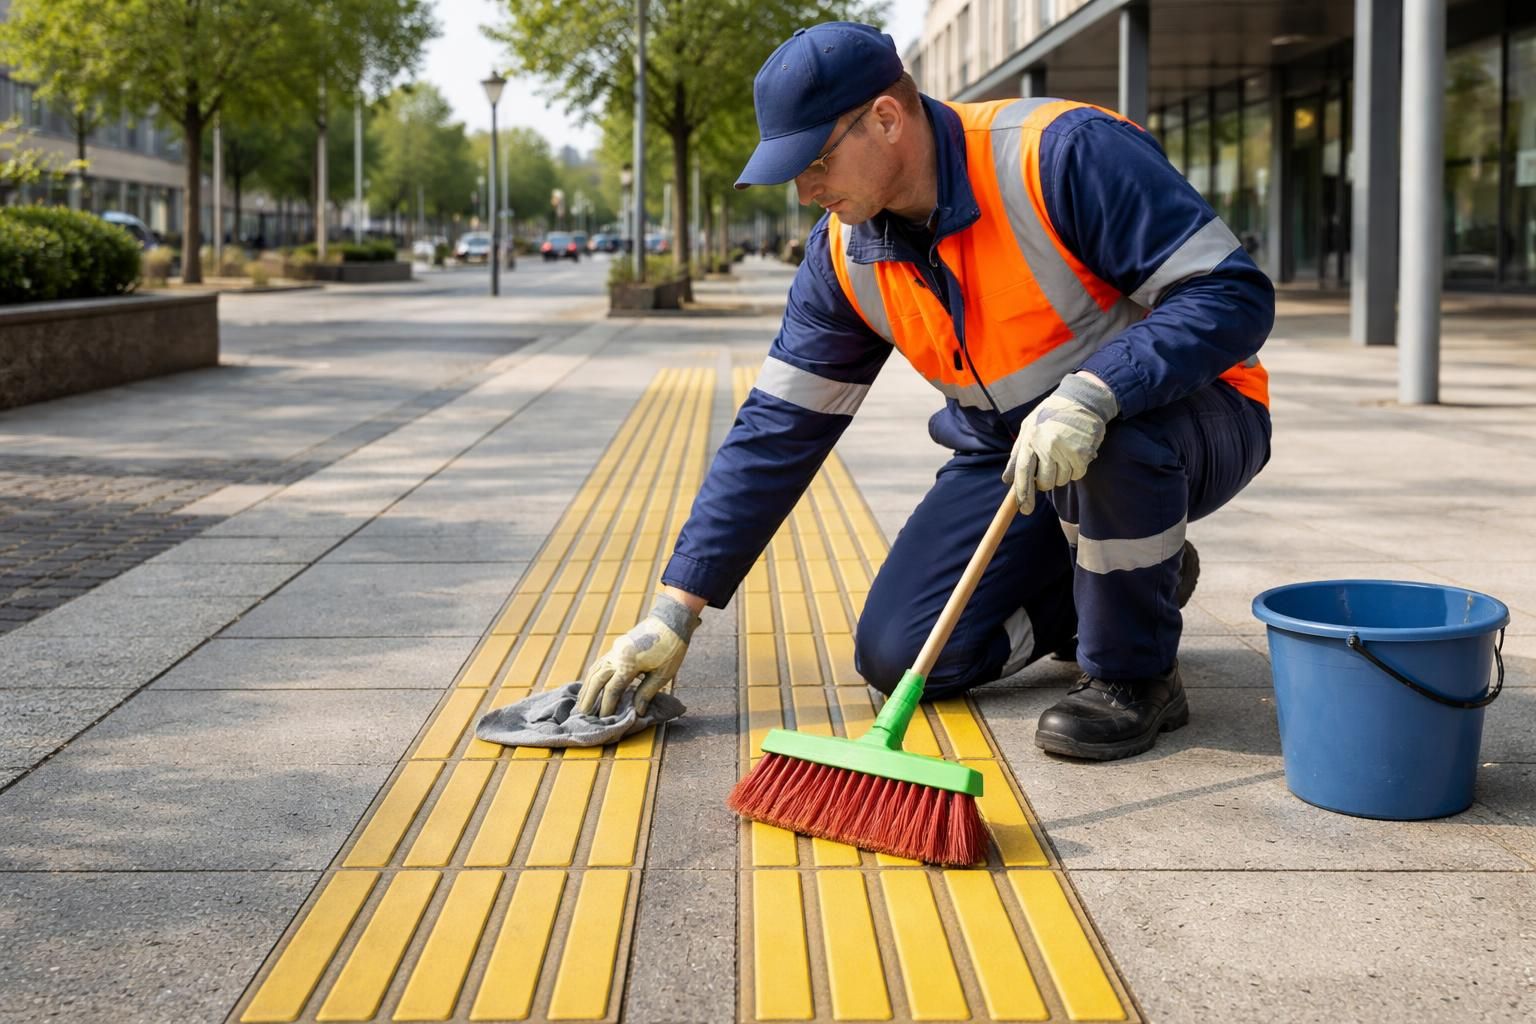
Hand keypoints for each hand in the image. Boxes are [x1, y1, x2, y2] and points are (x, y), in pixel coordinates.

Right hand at [576, 593, 700, 715]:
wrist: (671, 619)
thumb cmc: (672, 648)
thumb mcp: (663, 673)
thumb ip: (647, 692)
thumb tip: (637, 712)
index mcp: (629, 662)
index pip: (612, 689)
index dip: (607, 706)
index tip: (604, 720)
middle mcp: (617, 655)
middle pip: (597, 679)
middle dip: (589, 698)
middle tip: (583, 715)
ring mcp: (615, 649)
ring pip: (595, 670)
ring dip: (588, 686)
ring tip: (582, 702)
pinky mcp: (617, 646)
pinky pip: (600, 663)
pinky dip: (594, 676)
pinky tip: (591, 685)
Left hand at [1002, 372, 1117, 514]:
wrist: (1082, 400)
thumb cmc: (1051, 414)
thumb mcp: (1028, 428)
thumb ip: (1017, 454)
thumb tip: (1007, 480)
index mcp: (1030, 439)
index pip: (1023, 472)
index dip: (1023, 493)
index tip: (1025, 509)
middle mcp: (1047, 446)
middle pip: (1044, 483)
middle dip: (1044, 482)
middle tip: (1048, 467)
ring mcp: (1066, 450)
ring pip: (1061, 480)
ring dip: (1060, 474)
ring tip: (1062, 454)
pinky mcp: (1082, 453)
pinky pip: (1076, 475)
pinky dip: (1074, 470)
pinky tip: (1073, 454)